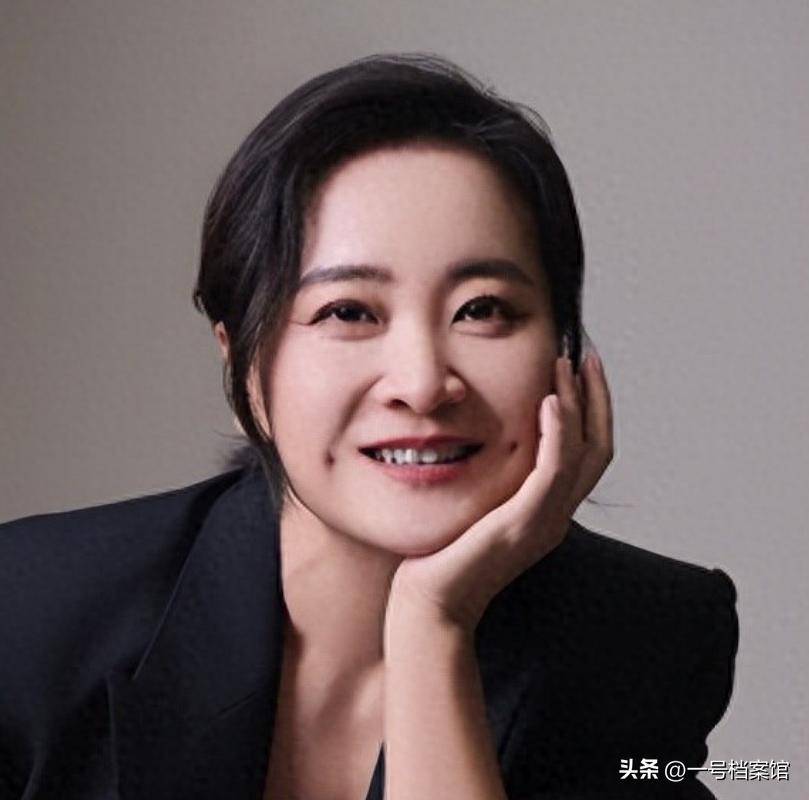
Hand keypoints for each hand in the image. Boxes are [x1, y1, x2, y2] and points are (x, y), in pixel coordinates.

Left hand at [386, 352, 613, 633]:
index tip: (581, 368)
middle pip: (599, 447)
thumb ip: (494, 477)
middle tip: (585, 355)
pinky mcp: (523, 523)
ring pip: (583, 454)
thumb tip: (485, 435)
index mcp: (549, 510)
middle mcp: (557, 515)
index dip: (592, 409)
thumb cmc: (444, 554)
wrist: (430, 603)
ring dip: (578, 404)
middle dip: (596, 398)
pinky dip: (558, 433)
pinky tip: (549, 401)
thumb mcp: (478, 506)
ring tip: (564, 365)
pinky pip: (553, 471)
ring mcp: (545, 521)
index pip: (588, 452)